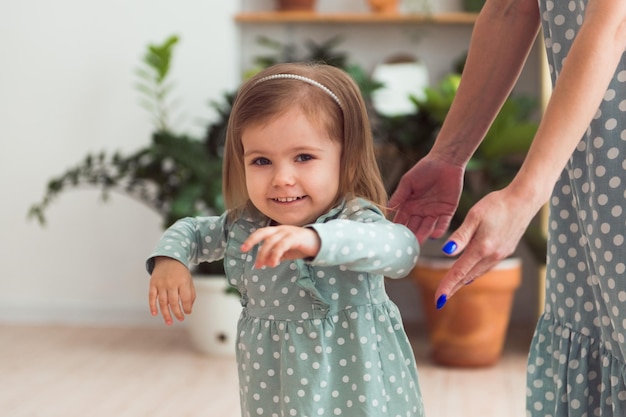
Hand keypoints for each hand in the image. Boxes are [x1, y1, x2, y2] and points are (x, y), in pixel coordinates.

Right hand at [148, 257, 195, 324]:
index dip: (187, 308)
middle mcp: (171, 283)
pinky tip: (155, 314)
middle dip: (177, 313)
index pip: (185, 299)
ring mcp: (161, 283)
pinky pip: (151, 297)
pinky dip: (152, 306)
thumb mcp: (189, 281)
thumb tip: (188, 309)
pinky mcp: (153, 284)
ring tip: (169, 322)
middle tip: (180, 319)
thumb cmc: (181, 273)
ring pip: (163, 302)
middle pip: (173, 302)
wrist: (169, 258)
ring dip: (166, 314)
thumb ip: (191, 295)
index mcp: (183, 281)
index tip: (187, 313)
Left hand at [241, 225, 320, 267]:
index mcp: (277, 230)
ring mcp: (288, 232)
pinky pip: (281, 246)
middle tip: (251, 259)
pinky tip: (273, 263)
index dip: (251, 240)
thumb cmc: (302, 246)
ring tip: (263, 266)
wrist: (320, 243)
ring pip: (271, 242)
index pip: (261, 233)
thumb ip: (276, 254)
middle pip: (263, 234)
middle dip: (254, 244)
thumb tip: (266, 262)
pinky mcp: (295, 237)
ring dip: (265, 254)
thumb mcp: (286, 251)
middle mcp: (281, 229)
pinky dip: (275, 254)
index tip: (242, 249)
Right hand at [389, 155, 464, 242]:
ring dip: (423, 235)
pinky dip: (439, 229)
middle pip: (414, 226)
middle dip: (410, 236)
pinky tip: (435, 235)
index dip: (398, 228)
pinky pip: (443, 223)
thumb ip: (399, 196)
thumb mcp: (408, 182)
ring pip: (427, 227)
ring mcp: (434, 212)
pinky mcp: (447, 211)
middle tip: (405, 247)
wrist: (445, 161)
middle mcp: (421, 211)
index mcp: (409, 205)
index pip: (402, 220)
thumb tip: (387, 209)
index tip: (392, 239)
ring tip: (418, 244)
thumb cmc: (424, 169)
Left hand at [434, 187, 536, 305]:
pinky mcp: (505, 251)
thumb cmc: (496, 205)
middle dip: (453, 288)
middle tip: (440, 300)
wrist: (524, 200)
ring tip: (451, 288)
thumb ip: (460, 236)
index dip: (447, 286)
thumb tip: (446, 251)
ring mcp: (500, 255)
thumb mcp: (474, 216)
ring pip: (477, 273)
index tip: (438, 300)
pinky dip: (474, 273)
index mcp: (481, 248)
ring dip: (463, 282)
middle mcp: (492, 256)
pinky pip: (486, 267)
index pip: (459, 272)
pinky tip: (469, 274)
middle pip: (467, 277)